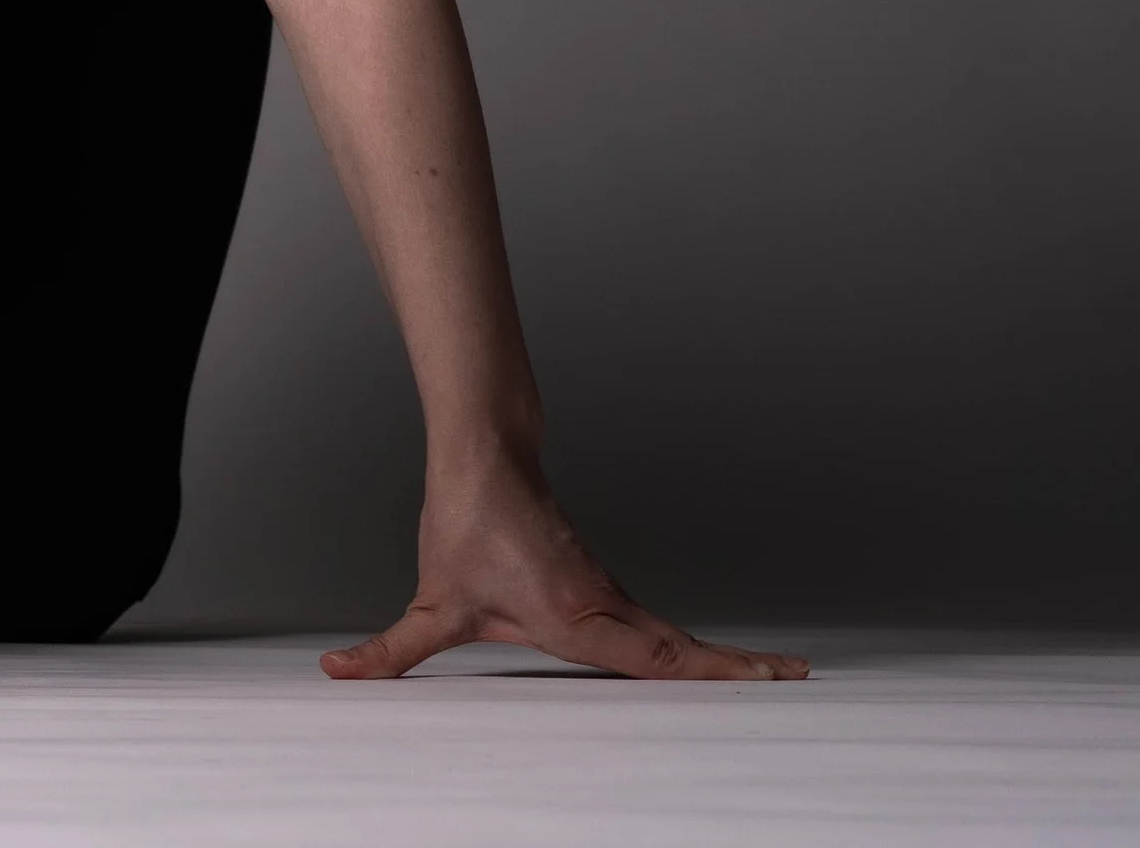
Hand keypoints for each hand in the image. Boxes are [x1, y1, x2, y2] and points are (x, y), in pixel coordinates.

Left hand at [321, 451, 808, 681]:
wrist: (484, 453)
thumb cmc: (465, 522)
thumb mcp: (432, 601)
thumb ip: (392, 651)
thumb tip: (341, 672)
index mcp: (578, 614)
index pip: (655, 657)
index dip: (711, 672)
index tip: (769, 679)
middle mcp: (604, 604)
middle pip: (681, 650)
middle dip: (738, 672)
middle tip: (799, 685)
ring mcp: (608, 594)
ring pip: (671, 636)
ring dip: (719, 661)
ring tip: (776, 681)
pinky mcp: (601, 588)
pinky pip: (654, 626)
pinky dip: (689, 648)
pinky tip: (702, 666)